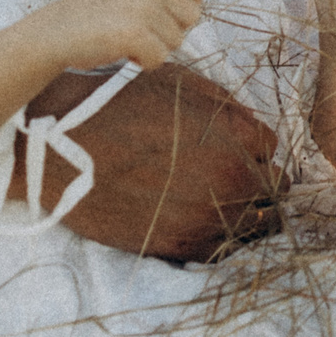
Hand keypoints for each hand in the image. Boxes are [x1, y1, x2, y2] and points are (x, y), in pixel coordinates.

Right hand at [25, 63, 284, 260]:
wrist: (62, 146)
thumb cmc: (119, 104)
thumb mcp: (182, 84)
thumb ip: (228, 109)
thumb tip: (252, 130)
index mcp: (241, 136)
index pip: (270, 148)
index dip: (250, 148)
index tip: (231, 150)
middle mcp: (236, 179)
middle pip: (274, 188)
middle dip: (257, 181)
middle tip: (229, 178)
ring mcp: (211, 217)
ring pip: (260, 225)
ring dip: (248, 213)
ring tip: (219, 204)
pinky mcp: (182, 247)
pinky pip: (225, 252)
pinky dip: (222, 240)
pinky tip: (201, 225)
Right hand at [30, 0, 215, 70]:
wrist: (59, 31)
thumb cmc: (106, 11)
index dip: (177, 7)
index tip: (149, 8)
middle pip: (193, 16)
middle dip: (169, 29)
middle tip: (136, 24)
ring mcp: (141, 4)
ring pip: (177, 40)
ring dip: (154, 47)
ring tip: (126, 36)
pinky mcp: (133, 31)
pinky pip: (160, 58)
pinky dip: (144, 61)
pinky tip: (122, 50)